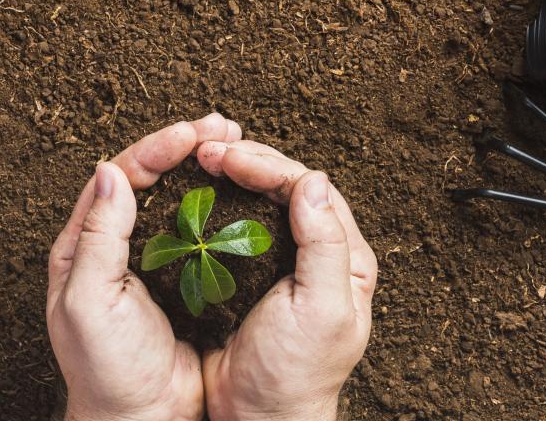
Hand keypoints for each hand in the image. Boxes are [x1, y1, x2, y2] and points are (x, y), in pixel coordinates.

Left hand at [47, 113, 241, 420]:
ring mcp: (150, 253)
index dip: (156, 148)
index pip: (120, 175)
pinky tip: (236, 184)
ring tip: (232, 140)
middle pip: (149, 174)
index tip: (190, 133)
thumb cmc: (105, 369)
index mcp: (85, 241)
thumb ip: (97, 236)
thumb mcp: (90, 302)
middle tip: (221, 125)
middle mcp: (115, 239)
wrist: (140, 420)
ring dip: (202, 163)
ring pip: (175, 192)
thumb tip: (109, 172)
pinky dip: (216, 197)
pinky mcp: (180, 269)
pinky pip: (197, 222)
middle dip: (184, 144)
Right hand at [196, 140, 377, 420]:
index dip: (270, 166)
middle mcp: (318, 247)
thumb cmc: (294, 373)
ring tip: (200, 159)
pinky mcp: (251, 264)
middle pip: (285, 184)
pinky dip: (219, 197)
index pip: (310, 189)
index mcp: (346, 254)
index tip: (229, 158)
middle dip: (248, 160)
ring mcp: (282, 254)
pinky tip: (199, 188)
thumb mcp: (321, 312)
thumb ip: (325, 246)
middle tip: (208, 151)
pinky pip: (237, 218)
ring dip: (232, 172)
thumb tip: (314, 180)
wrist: (255, 418)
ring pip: (261, 195)